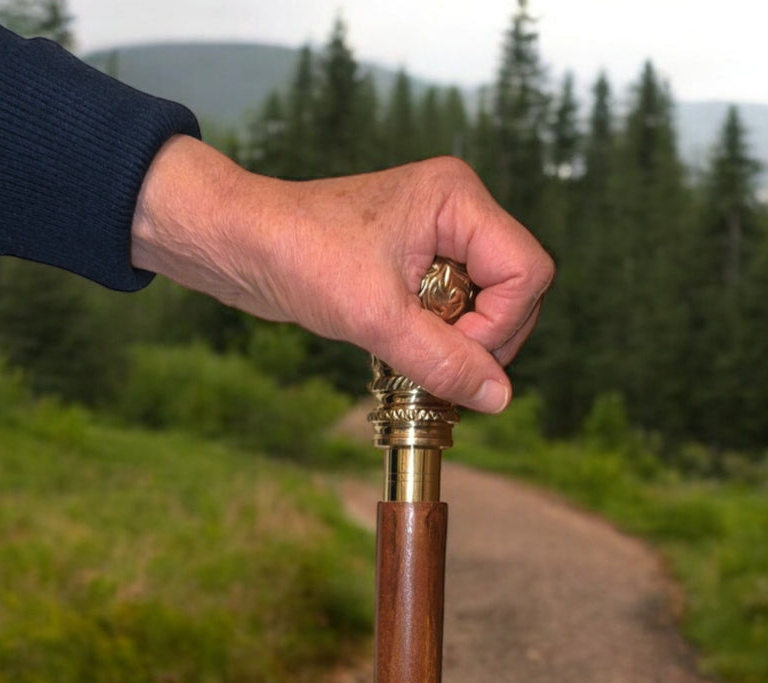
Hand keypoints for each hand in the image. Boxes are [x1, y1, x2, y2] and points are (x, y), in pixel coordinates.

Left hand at [131, 138, 553, 412]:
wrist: (240, 244)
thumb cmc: (298, 254)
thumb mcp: (377, 319)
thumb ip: (443, 361)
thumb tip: (498, 398)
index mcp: (458, 200)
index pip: (527, 272)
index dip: (500, 325)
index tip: (451, 350)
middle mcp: (459, 211)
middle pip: (517, 292)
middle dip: (482, 338)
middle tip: (430, 356)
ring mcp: (444, 236)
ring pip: (491, 307)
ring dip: (459, 343)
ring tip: (409, 349)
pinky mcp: (425, 261)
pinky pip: (461, 310)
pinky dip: (440, 338)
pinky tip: (403, 343)